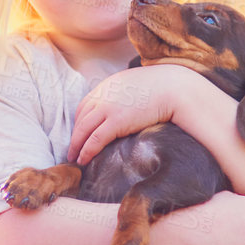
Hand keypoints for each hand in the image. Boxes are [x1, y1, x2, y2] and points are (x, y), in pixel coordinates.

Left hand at [68, 64, 206, 164]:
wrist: (173, 88)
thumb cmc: (162, 88)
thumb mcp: (136, 84)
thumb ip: (125, 93)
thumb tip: (127, 105)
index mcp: (107, 86)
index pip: (84, 105)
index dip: (79, 122)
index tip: (78, 134)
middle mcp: (103, 95)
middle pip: (80, 119)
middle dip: (74, 135)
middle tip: (71, 150)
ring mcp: (108, 108)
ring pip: (83, 130)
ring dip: (76, 146)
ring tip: (74, 158)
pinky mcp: (116, 121)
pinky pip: (95, 139)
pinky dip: (86, 151)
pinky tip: (83, 160)